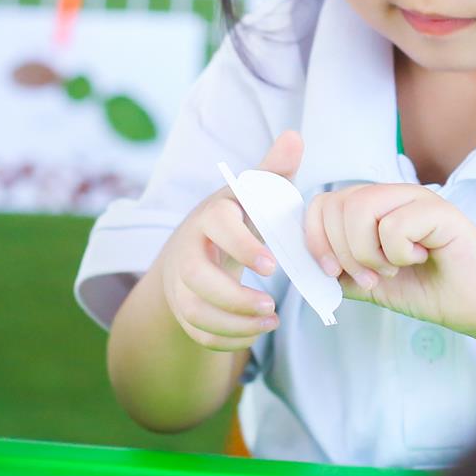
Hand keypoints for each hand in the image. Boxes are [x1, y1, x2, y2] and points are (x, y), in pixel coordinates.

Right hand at [153, 131, 301, 350]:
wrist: (195, 248)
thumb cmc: (234, 218)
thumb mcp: (250, 194)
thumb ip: (273, 171)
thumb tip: (295, 136)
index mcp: (209, 217)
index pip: (218, 227)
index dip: (243, 246)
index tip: (272, 265)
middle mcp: (188, 250)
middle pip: (197, 278)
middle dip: (233, 297)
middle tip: (271, 306)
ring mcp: (180, 283)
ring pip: (195, 311)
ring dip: (234, 323)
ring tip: (269, 321)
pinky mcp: (183, 310)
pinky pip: (198, 333)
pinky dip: (228, 339)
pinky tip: (256, 331)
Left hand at [304, 183, 475, 340]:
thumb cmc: (428, 289)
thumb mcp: (370, 284)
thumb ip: (340, 273)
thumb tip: (303, 267)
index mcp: (371, 207)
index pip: (321, 204)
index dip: (315, 240)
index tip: (332, 273)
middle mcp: (391, 194)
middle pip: (335, 204)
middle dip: (343, 253)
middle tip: (372, 277)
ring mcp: (415, 198)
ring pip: (360, 209)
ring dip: (369, 253)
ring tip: (393, 268)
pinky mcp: (440, 210)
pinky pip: (394, 226)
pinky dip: (399, 254)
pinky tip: (421, 258)